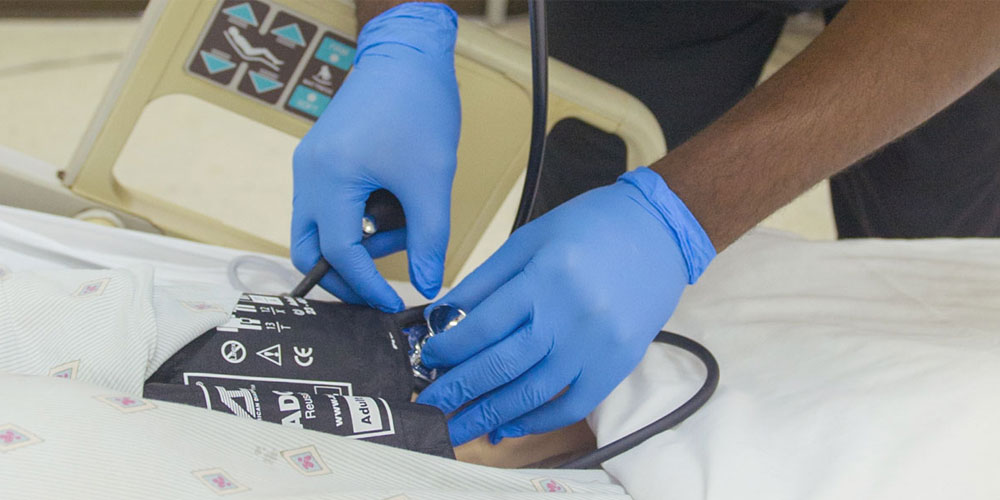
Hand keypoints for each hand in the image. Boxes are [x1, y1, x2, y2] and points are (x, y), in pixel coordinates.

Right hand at [291, 3, 459, 311]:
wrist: (408, 56)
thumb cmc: (418, 107)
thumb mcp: (431, 180)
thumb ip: (429, 238)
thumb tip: (429, 284)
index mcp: (329, 178)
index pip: (337, 253)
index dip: (366, 285)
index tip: (390, 304)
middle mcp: (308, 174)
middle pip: (307, 248)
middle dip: (342, 276)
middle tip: (377, 290)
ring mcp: (311, 165)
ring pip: (319, 228)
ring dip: (359, 242)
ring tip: (405, 226)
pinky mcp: (322, 159)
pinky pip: (330, 206)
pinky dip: (357, 220)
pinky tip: (394, 207)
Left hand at [416, 168, 715, 444]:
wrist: (660, 230)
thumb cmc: (591, 227)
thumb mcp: (530, 239)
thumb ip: (486, 281)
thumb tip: (442, 318)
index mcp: (545, 276)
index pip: (484, 325)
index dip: (449, 349)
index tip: (427, 361)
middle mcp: (571, 314)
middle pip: (502, 365)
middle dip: (458, 391)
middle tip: (429, 408)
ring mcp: (598, 344)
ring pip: (532, 392)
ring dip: (490, 414)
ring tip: (459, 428)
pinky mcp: (618, 363)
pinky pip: (573, 404)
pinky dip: (538, 420)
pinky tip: (508, 425)